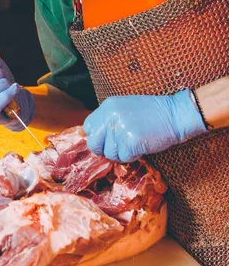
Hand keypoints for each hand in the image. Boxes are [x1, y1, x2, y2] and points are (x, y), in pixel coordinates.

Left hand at [83, 89, 206, 162]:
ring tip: (135, 141)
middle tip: (120, 146)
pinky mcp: (131, 141)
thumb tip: (94, 138)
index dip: (97, 136)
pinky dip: (133, 156)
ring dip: (122, 153)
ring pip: (109, 154)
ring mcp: (120, 128)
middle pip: (94, 143)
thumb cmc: (152, 114)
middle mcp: (110, 117)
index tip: (107, 139)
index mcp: (107, 107)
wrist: (176, 114)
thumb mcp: (124, 109)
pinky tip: (142, 145)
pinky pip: (124, 158)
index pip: (88, 127)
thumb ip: (108, 120)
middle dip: (105, 149)